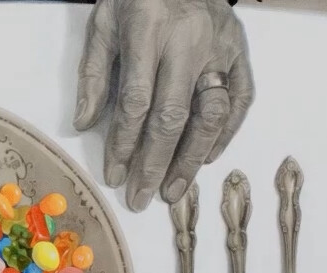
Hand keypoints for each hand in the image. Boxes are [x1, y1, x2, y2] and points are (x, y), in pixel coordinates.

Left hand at [74, 0, 254, 211]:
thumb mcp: (103, 22)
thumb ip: (93, 72)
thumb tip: (85, 123)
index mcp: (149, 31)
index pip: (137, 101)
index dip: (125, 143)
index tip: (115, 174)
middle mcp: (189, 41)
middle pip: (174, 116)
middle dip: (155, 163)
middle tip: (141, 197)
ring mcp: (221, 46)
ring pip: (211, 114)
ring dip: (192, 158)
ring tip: (173, 189)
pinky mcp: (241, 51)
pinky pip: (240, 100)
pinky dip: (226, 133)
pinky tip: (207, 158)